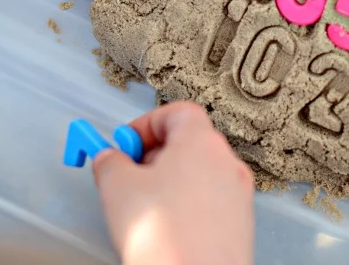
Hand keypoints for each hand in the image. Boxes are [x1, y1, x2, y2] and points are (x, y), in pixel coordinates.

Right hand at [92, 102, 254, 264]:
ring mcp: (238, 193)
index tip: (125, 144)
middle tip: (129, 175)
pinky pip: (210, 201)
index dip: (146, 124)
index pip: (178, 111)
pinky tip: (167, 228)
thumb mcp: (118, 188)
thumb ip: (110, 162)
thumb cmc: (166, 237)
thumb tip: (109, 158)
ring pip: (200, 172)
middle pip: (189, 141)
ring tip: (146, 207)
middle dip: (155, 155)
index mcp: (202, 142)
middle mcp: (226, 162)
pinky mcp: (239, 222)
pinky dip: (188, 205)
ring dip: (171, 181)